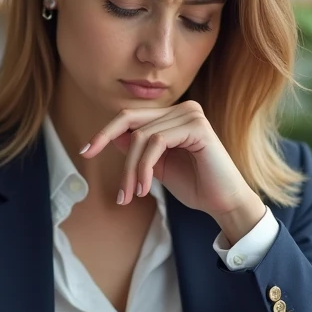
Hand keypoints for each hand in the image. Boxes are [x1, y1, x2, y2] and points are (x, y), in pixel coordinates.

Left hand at [82, 101, 265, 241]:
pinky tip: (144, 188)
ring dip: (131, 169)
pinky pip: (156, 142)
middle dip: (112, 148)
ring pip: (142, 136)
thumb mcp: (158, 166)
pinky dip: (144, 167)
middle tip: (103, 175)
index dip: (105, 132)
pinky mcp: (197, 127)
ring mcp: (192, 114)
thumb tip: (113, 137)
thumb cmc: (195, 185)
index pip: (132, 117)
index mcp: (175, 115)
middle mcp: (184, 108)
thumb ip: (138, 149)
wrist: (224, 202)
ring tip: (131, 195)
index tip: (86, 152)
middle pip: (131, 121)